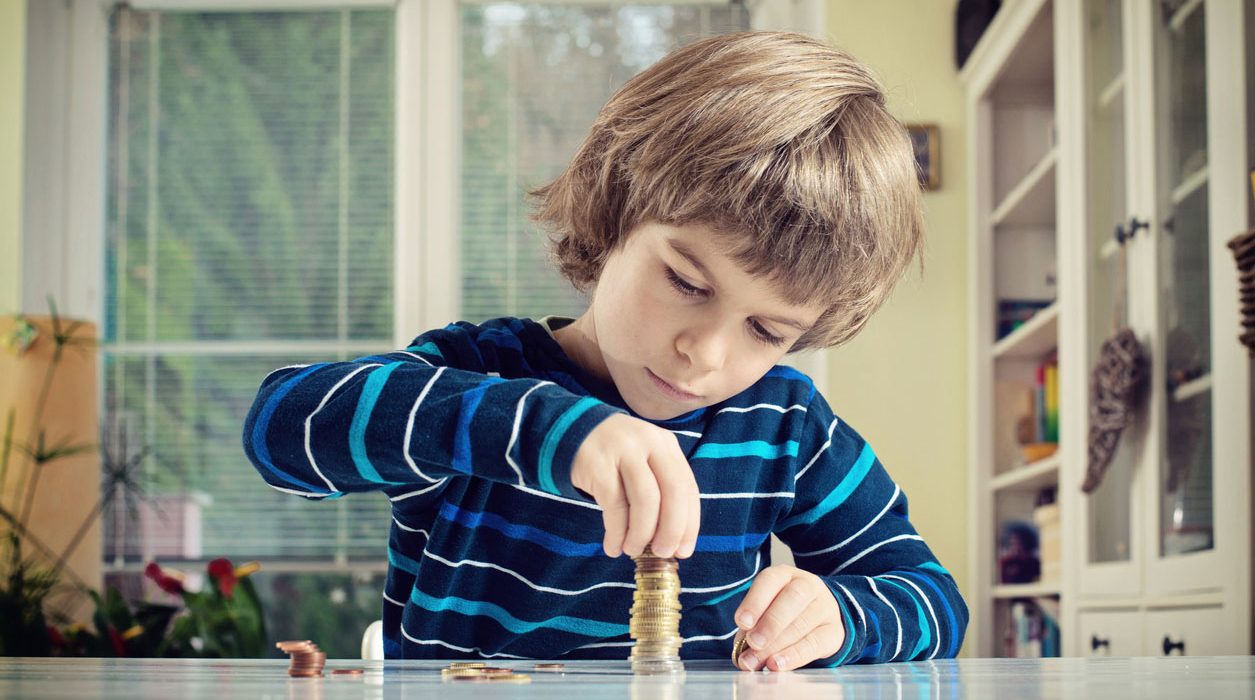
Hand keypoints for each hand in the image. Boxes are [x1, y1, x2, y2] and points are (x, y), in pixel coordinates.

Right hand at [569, 413, 700, 558]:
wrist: (571, 432)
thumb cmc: (615, 458)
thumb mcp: (644, 462)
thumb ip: (661, 490)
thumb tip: (675, 541)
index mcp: (666, 444)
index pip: (688, 487)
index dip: (690, 523)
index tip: (684, 551)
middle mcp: (649, 443)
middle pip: (673, 491)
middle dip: (671, 530)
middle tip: (662, 553)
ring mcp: (624, 451)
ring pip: (645, 500)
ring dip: (642, 534)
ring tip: (633, 550)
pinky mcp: (598, 465)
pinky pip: (614, 506)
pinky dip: (616, 532)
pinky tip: (613, 546)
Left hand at [733, 565, 844, 670]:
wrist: (821, 617)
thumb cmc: (784, 613)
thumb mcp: (766, 611)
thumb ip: (752, 628)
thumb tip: (743, 654)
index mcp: (784, 575)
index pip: (770, 580)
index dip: (754, 601)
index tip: (741, 622)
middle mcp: (808, 586)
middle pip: (792, 598)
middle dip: (770, 623)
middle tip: (753, 644)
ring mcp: (825, 607)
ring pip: (803, 623)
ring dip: (777, 645)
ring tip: (760, 661)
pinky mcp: (834, 631)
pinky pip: (815, 643)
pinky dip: (794, 656)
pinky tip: (778, 664)